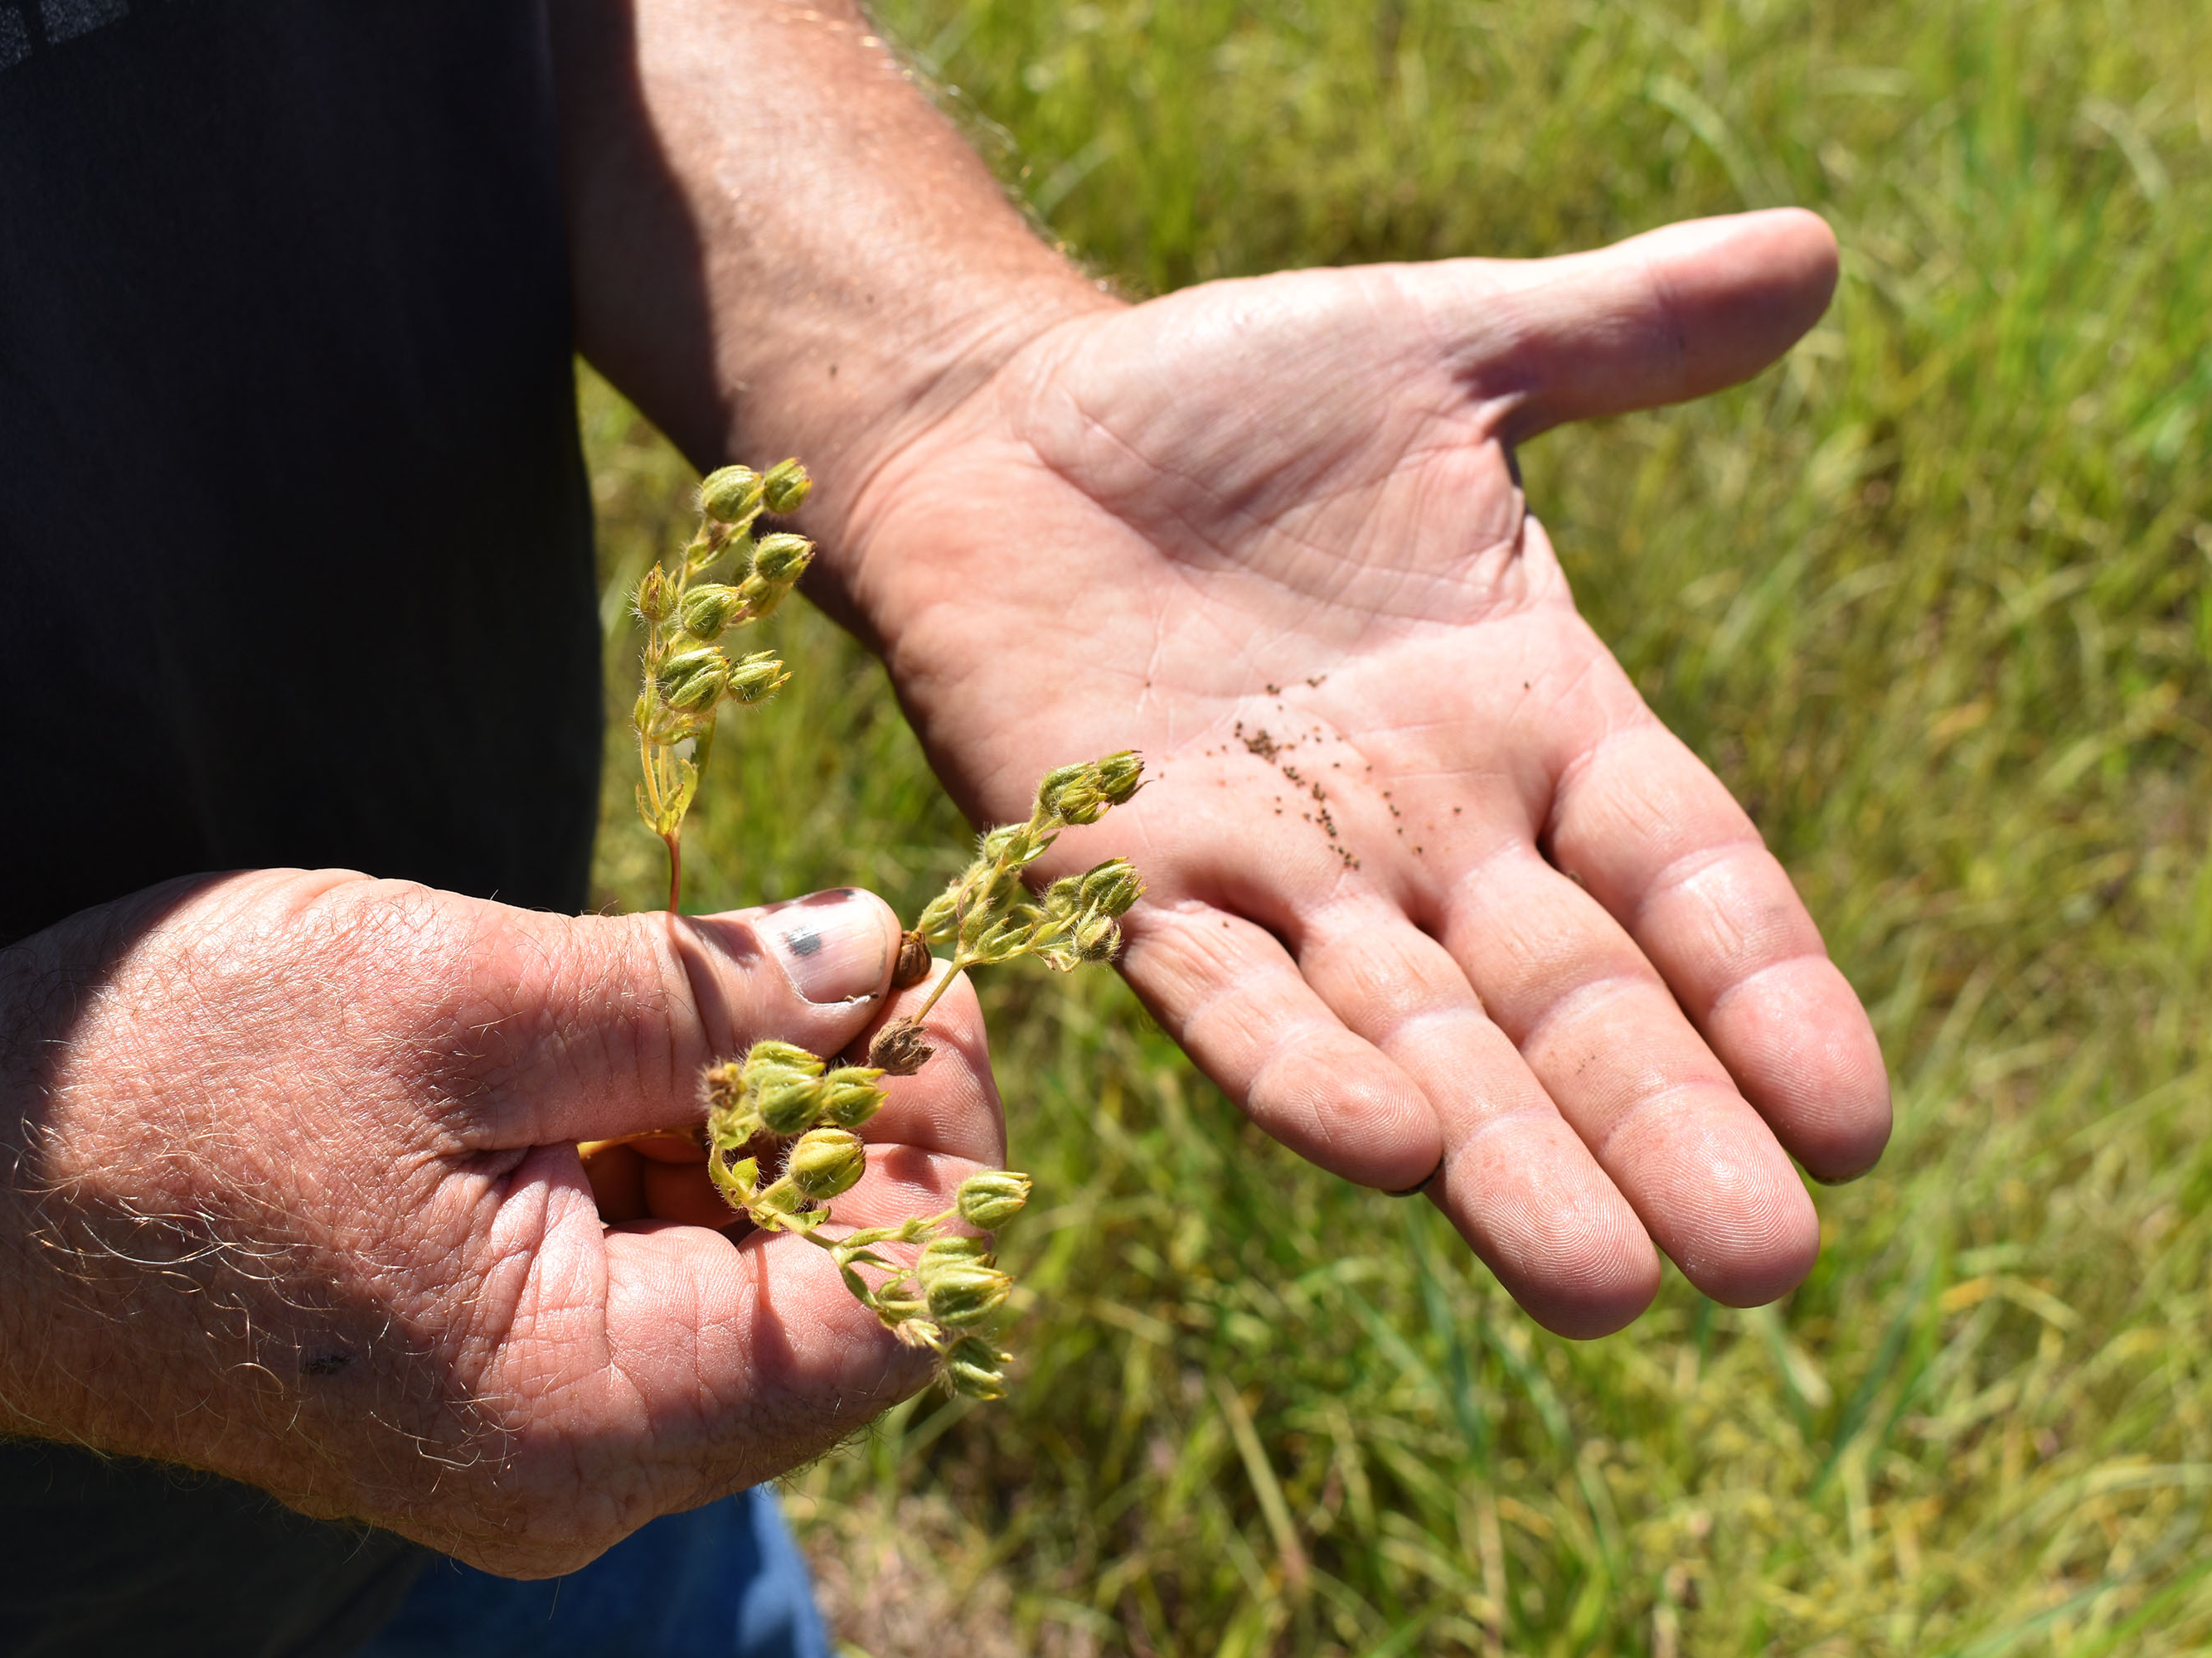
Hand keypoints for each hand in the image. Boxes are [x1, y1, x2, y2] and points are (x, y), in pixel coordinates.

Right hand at [0, 876, 993, 1574]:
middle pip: (834, 1296)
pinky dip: (679, 1146)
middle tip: (824, 946)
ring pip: (752, 1273)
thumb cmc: (175, 1084)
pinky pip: (658, 1272)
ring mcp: (539, 1430)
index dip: (943, 1135)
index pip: (886, 1312)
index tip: (926, 973)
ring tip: (698, 982)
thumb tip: (880, 956)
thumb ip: (698, 993)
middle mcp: (579, 1467)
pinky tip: (625, 1048)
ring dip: (763, 1117)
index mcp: (582, 1415)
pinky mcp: (499, 1372)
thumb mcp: (462, 996)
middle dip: (855, 1112)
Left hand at [835, 210, 1888, 1336]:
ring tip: (1596, 1284)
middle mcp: (1424, 828)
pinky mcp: (1124, 877)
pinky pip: (1224, 997)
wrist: (1005, 422)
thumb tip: (1823, 246)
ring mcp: (1278, 870)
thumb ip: (1617, 328)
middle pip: (1569, 1000)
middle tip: (1758, 1268)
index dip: (1764, 989)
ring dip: (1501, 1158)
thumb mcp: (1444, 345)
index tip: (1850, 1118)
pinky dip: (1299, 1073)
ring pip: (1417, 1038)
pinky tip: (1387, 1159)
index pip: (1683, 873)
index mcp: (1529, 718)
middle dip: (1659, 1127)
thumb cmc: (1224, 396)